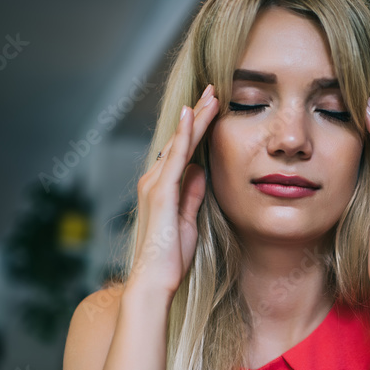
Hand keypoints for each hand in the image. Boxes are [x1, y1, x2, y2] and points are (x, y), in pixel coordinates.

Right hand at [129, 84, 218, 299]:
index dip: (199, 128)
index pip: (184, 151)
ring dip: (196, 117)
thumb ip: (193, 195)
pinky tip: (191, 114)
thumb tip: (200, 172)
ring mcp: (156, 184)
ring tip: (211, 94)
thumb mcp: (189, 221)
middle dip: (199, 114)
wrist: (154, 280)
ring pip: (180, 142)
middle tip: (214, 89)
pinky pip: (175, 157)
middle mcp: (155, 181)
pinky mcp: (161, 192)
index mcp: (164, 188)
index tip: (214, 108)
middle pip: (181, 140)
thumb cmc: (170, 258)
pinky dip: (184, 134)